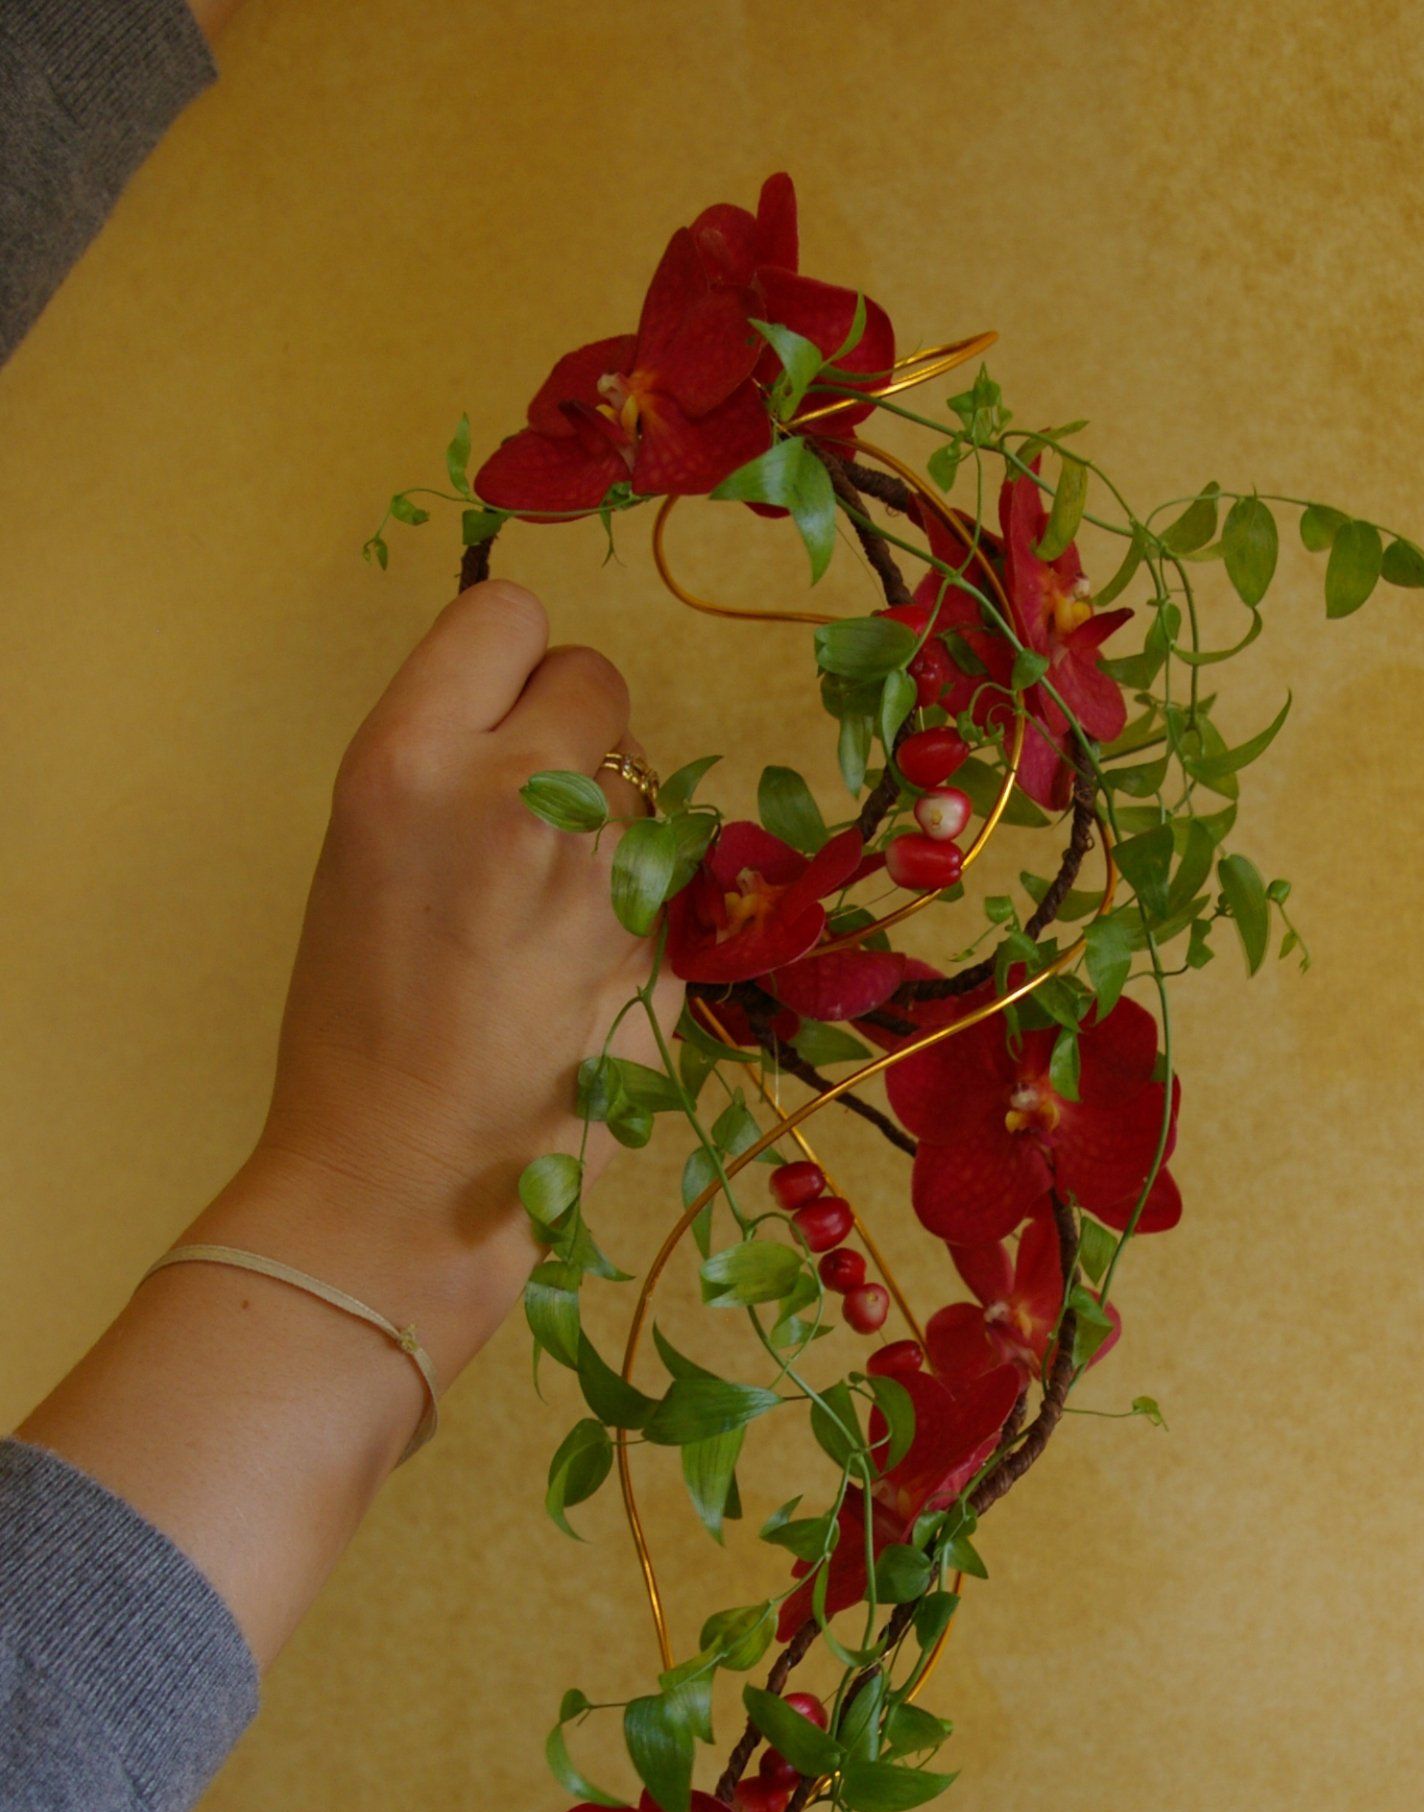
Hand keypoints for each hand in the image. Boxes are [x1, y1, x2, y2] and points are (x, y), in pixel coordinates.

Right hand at [21, 582, 659, 1661]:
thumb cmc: (353, 1032)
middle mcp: (518, 798)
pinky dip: (640, 930)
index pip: (508, 613)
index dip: (511, 660)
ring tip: (544, 931)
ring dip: (615, 838)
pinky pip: (671, 900)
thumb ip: (446, 772)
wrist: (395, 1186)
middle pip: (598, 683)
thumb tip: (531, 721)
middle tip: (532, 820)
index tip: (502, 707)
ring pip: (649, 796)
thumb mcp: (363, 858)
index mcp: (410, 760)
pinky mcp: (666, 959)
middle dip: (575, 737)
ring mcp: (606, 882)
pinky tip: (576, 995)